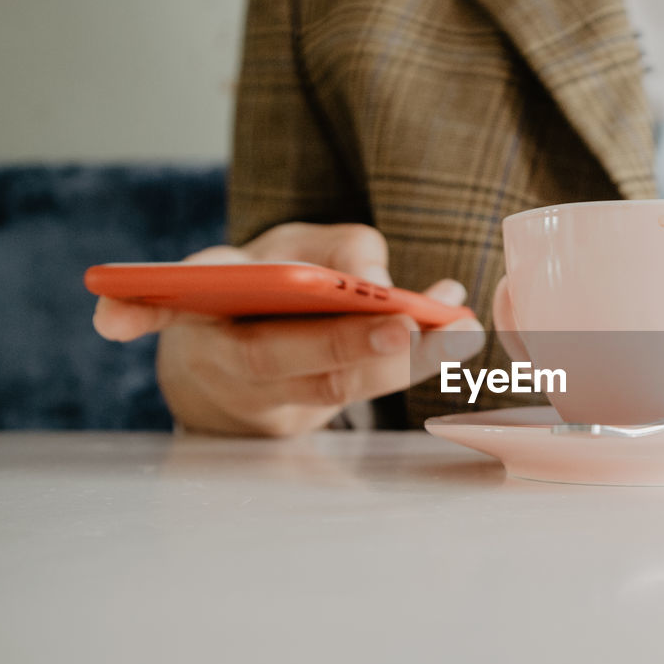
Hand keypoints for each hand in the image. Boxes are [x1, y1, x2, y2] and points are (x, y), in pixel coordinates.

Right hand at [92, 222, 485, 435]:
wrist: (223, 348)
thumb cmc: (261, 284)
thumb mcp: (285, 245)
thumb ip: (334, 248)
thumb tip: (377, 278)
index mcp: (200, 302)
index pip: (219, 305)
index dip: (276, 312)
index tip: (361, 297)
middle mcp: (219, 358)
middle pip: (285, 360)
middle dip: (354, 344)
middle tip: (419, 325)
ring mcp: (258, 399)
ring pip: (330, 389)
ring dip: (404, 361)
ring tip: (462, 328)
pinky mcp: (297, 418)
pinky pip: (355, 396)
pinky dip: (410, 365)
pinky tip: (458, 335)